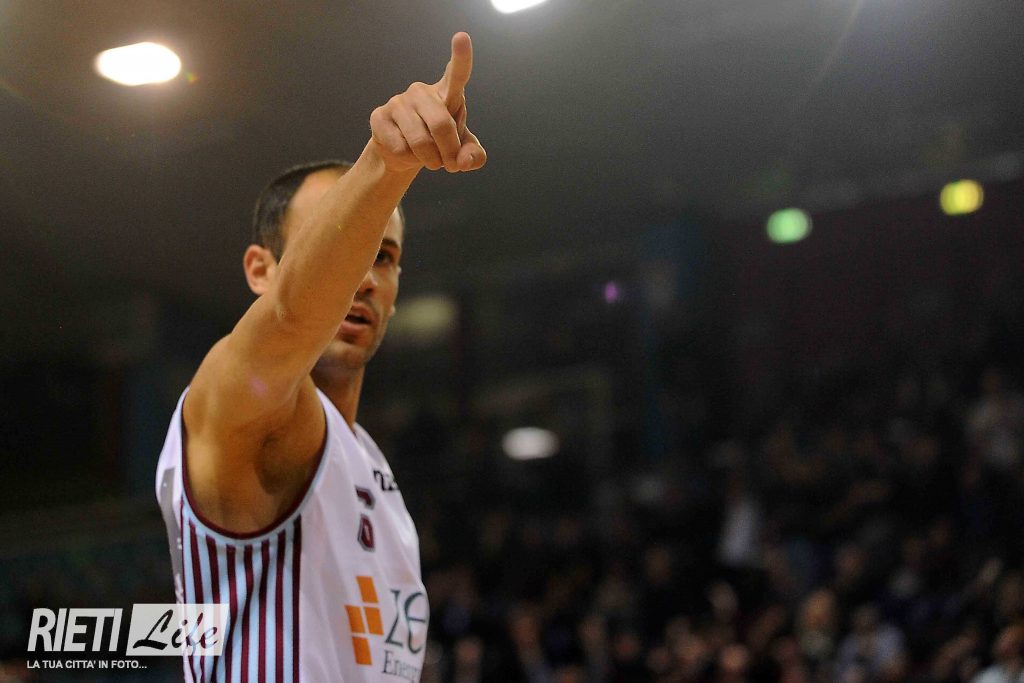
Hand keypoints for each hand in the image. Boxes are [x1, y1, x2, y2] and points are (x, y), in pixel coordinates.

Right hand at [370, 32, 486, 173]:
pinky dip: (409, 160)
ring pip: (420, 141)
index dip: (461, 57)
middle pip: (441, 124)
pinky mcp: (379, 117)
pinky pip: (400, 148)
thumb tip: (465, 161)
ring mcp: (398, 102)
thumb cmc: (438, 143)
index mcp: (447, 93)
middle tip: (451, 166)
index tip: (462, 37)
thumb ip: (473, 155)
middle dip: (450, 153)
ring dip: (431, 160)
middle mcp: (422, 91)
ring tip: (431, 160)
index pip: (457, 73)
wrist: (403, 153)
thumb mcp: (461, 151)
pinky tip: (406, 152)